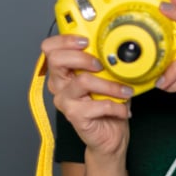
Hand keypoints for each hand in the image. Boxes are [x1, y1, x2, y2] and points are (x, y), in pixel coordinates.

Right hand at [41, 34, 132, 158]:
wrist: (110, 134)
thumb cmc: (107, 103)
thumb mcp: (107, 76)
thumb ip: (105, 60)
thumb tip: (117, 45)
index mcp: (64, 71)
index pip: (50, 48)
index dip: (65, 40)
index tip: (86, 40)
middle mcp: (59, 84)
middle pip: (57, 59)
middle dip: (82, 57)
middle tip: (101, 65)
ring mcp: (64, 100)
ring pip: (83, 81)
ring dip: (110, 85)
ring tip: (125, 91)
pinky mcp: (74, 116)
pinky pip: (97, 105)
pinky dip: (115, 106)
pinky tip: (123, 109)